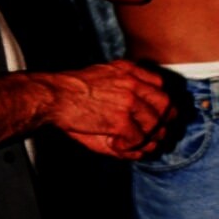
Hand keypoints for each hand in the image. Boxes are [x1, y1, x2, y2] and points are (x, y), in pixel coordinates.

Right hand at [43, 60, 177, 159]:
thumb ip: (125, 84)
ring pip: (155, 125)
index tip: (158, 114)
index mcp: (128, 71)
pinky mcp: (121, 121)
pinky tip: (116, 145)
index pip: (160, 85)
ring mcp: (129, 102)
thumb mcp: (102, 75)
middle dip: (164, 122)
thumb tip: (143, 102)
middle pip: (165, 105)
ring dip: (147, 139)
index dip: (161, 103)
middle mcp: (133, 84)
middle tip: (156, 134)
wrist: (53, 96)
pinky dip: (130, 147)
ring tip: (133, 143)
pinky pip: (138, 140)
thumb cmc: (71, 90)